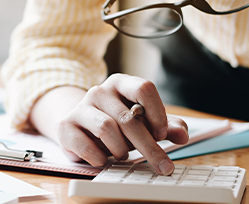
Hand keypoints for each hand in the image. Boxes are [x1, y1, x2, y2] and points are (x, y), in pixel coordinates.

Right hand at [56, 74, 188, 174]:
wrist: (79, 128)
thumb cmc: (116, 123)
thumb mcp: (144, 122)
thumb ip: (166, 126)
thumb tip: (182, 135)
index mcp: (121, 83)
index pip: (144, 88)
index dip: (157, 113)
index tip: (162, 134)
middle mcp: (99, 91)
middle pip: (129, 117)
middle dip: (149, 146)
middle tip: (162, 165)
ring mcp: (80, 107)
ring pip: (108, 129)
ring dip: (121, 149)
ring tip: (122, 154)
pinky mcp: (66, 127)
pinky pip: (87, 146)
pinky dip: (100, 158)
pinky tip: (103, 158)